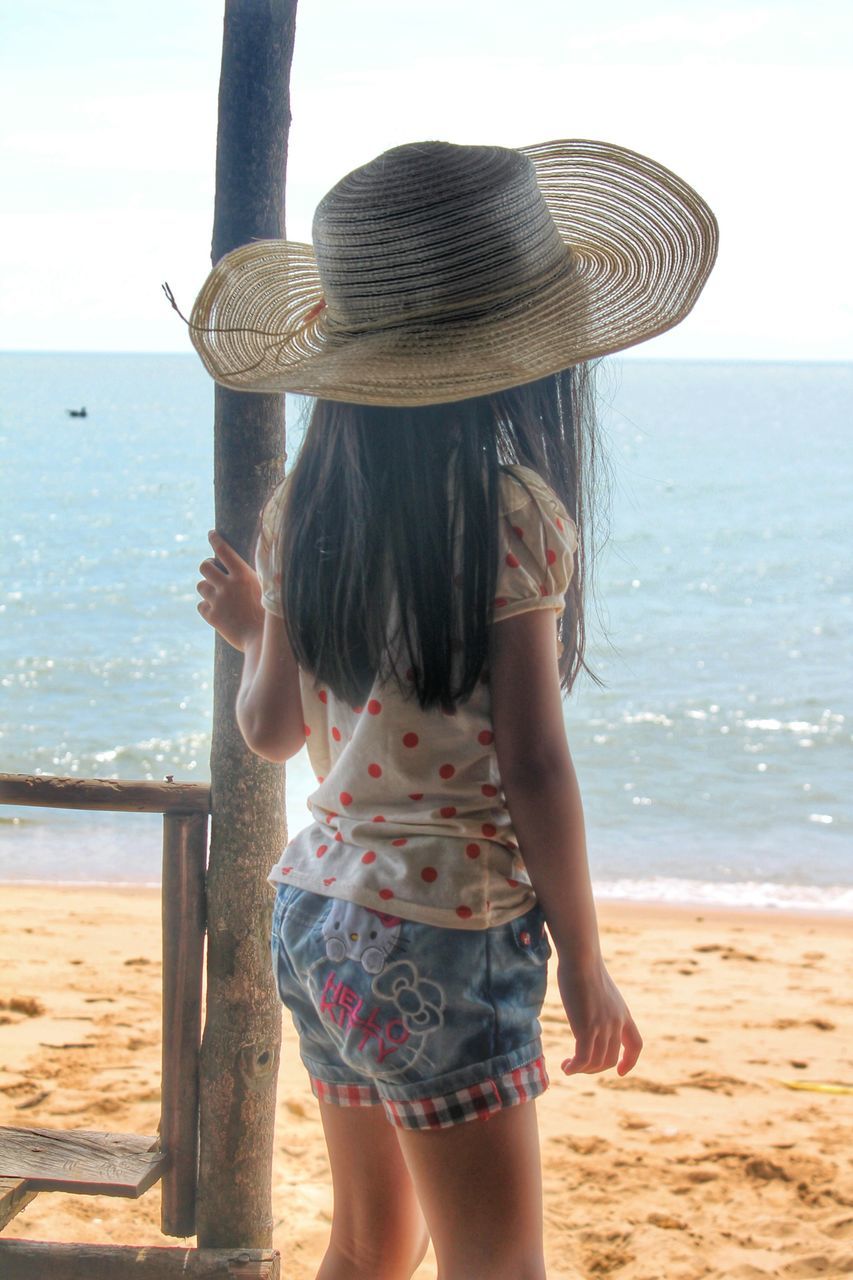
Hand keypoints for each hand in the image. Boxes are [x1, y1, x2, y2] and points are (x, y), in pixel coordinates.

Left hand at [196, 530, 264, 652]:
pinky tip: (218, 611)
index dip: (215, 539)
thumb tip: (275, 560)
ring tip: (218, 594)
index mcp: (243, 575)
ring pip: (200, 586)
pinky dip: (207, 607)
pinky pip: (201, 606)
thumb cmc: (272, 616)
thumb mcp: (271, 590)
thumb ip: (266, 575)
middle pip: (204, 566)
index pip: (223, 550)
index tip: (211, 534)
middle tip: (215, 571)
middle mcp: (227, 585)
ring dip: (207, 588)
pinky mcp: (212, 617)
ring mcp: (218, 602)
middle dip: (208, 567)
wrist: (263, 642)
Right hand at [557, 954, 642, 1077]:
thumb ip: (599, 1002)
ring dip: (582, 1070)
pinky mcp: (587, 1028)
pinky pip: (583, 1059)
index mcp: (623, 1013)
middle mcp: (616, 1023)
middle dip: (594, 1068)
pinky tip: (565, 1068)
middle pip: (610, 1059)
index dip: (630, 1061)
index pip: (635, 1044)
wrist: (581, 958)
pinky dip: (574, 1068)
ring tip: (568, 1067)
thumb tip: (588, 1002)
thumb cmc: (584, 966)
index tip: (620, 1072)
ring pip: (597, 1062)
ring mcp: (603, 1027)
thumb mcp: (598, 988)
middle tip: (577, 1064)